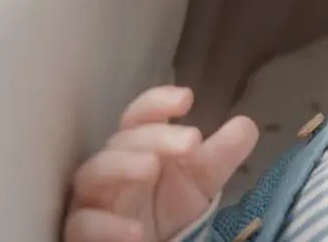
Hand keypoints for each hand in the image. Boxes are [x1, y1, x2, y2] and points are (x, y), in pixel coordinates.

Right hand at [64, 86, 258, 241]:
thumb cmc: (168, 212)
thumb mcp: (200, 183)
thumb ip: (221, 155)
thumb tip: (247, 125)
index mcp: (138, 147)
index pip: (140, 115)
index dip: (158, 101)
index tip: (187, 99)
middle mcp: (111, 167)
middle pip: (123, 139)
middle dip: (156, 135)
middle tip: (192, 142)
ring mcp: (91, 201)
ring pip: (92, 172)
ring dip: (122, 166)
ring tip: (152, 168)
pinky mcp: (80, 233)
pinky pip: (81, 224)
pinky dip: (105, 226)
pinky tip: (135, 232)